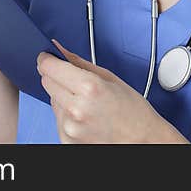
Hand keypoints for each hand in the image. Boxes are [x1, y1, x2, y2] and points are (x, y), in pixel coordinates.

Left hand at [37, 39, 188, 143]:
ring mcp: (70, 127)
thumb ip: (80, 62)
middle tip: (74, 80)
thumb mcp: (110, 78)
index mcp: (89, 88)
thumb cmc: (133, 111)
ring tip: (87, 103)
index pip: (49, 67)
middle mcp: (76, 109)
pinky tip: (86, 116)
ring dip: (63, 97)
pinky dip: (67, 115)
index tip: (47, 57)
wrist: (143, 141)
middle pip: (46, 82)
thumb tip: (59, 50)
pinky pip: (58, 119)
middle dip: (56, 77)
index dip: (46, 59)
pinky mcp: (67, 140)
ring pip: (52, 101)